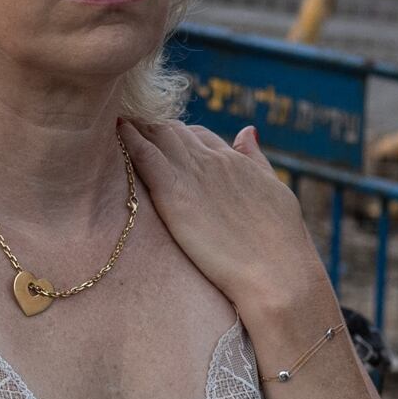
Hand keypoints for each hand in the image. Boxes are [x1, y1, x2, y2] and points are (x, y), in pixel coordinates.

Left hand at [120, 117, 328, 332]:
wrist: (276, 273)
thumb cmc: (281, 243)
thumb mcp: (275, 190)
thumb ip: (256, 160)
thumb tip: (247, 131)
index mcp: (236, 161)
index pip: (198, 136)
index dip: (179, 138)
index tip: (161, 145)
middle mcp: (213, 160)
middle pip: (174, 132)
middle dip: (152, 129)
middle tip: (128, 129)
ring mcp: (193, 175)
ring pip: (158, 137)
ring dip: (138, 129)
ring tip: (116, 125)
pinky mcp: (174, 195)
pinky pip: (145, 156)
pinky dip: (129, 140)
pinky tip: (116, 131)